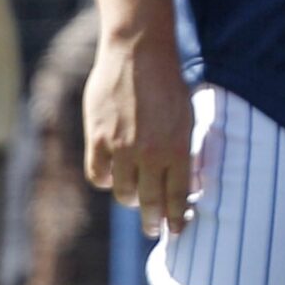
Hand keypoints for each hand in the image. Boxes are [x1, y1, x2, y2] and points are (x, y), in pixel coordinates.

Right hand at [83, 36, 196, 236]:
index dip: (176, 217)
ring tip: (135, 200)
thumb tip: (185, 180)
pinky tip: (111, 179)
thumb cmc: (169, 84)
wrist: (139, 55)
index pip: (177, 196)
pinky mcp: (97, 138)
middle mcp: (149, 153)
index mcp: (177, 148)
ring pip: (122, 191)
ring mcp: (121, 147)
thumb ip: (183, 149)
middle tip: (155, 229)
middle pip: (150, 200)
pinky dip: (105, 180)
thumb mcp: (187, 118)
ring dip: (130, 200)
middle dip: (154, 220)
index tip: (178, 230)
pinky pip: (98, 173)